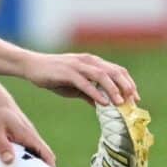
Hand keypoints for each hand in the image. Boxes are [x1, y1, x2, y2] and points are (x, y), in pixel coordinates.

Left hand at [0, 77, 55, 166]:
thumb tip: (10, 162)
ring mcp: (24, 132)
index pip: (47, 154)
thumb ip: (2, 144)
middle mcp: (29, 134)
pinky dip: (23, 157)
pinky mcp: (17, 132)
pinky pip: (24, 147)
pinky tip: (13, 164)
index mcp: (28, 134)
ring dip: (31, 164)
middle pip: (42, 156)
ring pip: (33, 152)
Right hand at [22, 52, 139, 106]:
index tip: (135, 98)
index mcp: (91, 62)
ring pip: (101, 75)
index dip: (128, 83)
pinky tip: (103, 103)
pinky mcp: (66, 72)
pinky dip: (96, 92)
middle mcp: (87, 61)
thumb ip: (90, 93)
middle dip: (125, 86)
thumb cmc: (53, 75)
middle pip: (113, 71)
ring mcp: (77, 65)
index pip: (117, 70)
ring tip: (120, 103)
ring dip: (113, 89)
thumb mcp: (75, 86)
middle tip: (132, 101)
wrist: (31, 66)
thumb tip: (105, 105)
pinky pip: (85, 82)